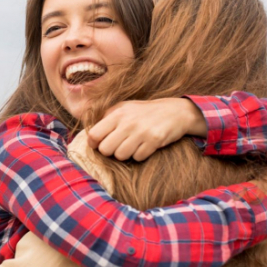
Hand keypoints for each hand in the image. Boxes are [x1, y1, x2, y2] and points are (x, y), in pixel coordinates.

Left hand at [87, 98, 208, 160]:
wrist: (176, 111)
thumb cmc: (144, 112)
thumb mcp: (124, 108)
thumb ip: (107, 118)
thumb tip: (91, 135)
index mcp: (116, 114)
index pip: (93, 135)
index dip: (94, 144)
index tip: (100, 144)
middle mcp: (127, 122)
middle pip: (105, 149)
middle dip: (110, 151)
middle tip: (118, 146)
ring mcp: (141, 132)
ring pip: (120, 156)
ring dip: (125, 154)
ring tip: (132, 145)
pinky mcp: (154, 140)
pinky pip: (138, 157)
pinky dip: (140, 155)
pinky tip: (144, 146)